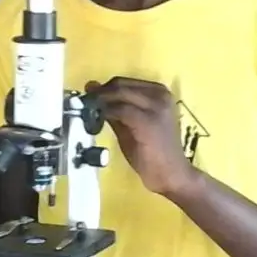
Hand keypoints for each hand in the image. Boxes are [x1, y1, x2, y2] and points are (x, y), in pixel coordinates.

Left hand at [86, 77, 199, 198]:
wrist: (171, 174)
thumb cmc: (153, 153)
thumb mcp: (132, 125)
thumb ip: (115, 109)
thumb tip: (93, 91)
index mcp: (159, 92)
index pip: (124, 82)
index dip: (103, 88)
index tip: (88, 96)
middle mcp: (160, 94)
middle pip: (120, 85)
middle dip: (99, 93)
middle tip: (85, 104)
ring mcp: (156, 106)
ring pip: (119, 93)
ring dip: (100, 100)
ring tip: (88, 111)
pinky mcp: (148, 121)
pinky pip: (120, 110)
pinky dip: (106, 112)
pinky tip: (97, 121)